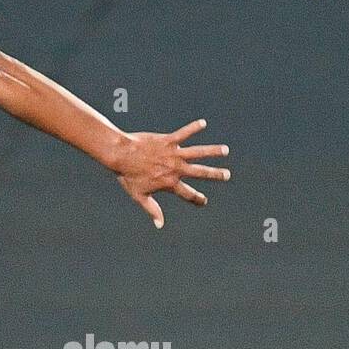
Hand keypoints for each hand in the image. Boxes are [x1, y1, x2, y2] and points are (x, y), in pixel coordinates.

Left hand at [109, 118, 229, 228]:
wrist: (120, 154)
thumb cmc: (128, 175)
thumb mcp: (140, 196)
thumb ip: (152, 210)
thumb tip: (159, 225)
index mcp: (169, 183)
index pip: (188, 194)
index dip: (197, 199)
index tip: (203, 201)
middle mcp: (175, 169)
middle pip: (200, 173)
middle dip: (215, 174)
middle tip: (227, 175)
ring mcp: (173, 154)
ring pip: (198, 152)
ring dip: (212, 151)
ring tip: (225, 150)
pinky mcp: (168, 141)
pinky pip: (184, 133)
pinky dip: (193, 128)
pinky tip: (202, 123)